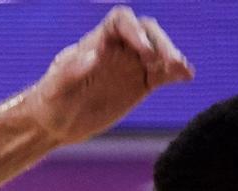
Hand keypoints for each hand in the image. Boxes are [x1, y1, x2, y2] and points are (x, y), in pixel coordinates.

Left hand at [27, 6, 192, 146]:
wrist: (56, 123)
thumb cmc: (50, 101)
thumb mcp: (55, 88)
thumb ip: (72, 70)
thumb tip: (94, 55)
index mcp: (97, 41)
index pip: (120, 20)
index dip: (134, 29)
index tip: (142, 50)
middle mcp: (118, 48)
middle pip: (146, 32)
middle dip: (159, 44)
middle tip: (167, 62)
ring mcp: (131, 64)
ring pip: (159, 51)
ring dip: (171, 57)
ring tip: (179, 69)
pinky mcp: (141, 83)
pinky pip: (163, 73)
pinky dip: (175, 73)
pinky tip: (186, 77)